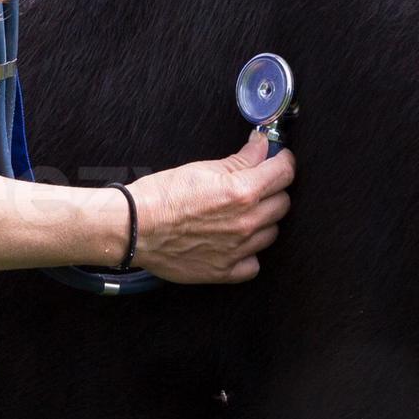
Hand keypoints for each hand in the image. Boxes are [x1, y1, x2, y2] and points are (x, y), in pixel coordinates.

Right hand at [123, 128, 294, 283]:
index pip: (284, 174)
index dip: (283, 163)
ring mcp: (238, 250)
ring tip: (241, 214)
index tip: (279, 161)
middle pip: (282, 204)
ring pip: (271, 233)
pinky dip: (249, 253)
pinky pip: (254, 264)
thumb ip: (241, 160)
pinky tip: (235, 242)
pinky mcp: (226, 271)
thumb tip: (261, 147)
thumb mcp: (203, 168)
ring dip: (262, 221)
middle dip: (273, 191)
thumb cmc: (162, 196)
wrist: (135, 227)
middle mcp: (246, 222)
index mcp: (242, 192)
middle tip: (256, 186)